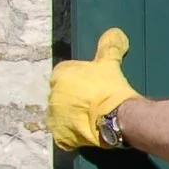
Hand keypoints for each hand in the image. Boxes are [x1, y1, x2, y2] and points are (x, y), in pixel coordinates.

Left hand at [48, 28, 137, 149]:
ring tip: (92, 119)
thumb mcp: (109, 63)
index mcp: (59, 75)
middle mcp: (52, 94)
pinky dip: (72, 135)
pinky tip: (86, 132)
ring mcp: (55, 116)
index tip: (93, 87)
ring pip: (62, 115)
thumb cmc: (110, 87)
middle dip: (75, 99)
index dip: (80, 81)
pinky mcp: (60, 135)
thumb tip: (115, 32)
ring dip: (74, 117)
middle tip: (94, 103)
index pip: (65, 76)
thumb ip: (109, 47)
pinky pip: (64, 136)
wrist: (116, 115)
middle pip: (63, 96)